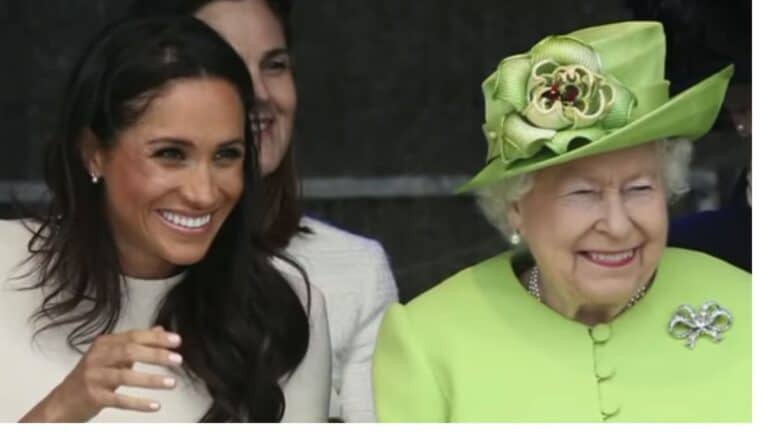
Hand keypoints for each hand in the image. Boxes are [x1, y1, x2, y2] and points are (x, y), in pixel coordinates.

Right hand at [20, 326, 182, 421]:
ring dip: (151, 379)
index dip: (156, 338)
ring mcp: (93, 377)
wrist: (62, 402)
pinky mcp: (92, 396)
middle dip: (156, 355)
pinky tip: (155, 405)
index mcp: (104, 344)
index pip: (133, 336)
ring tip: (172, 383)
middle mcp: (97, 357)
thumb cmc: (92, 377)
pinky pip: (118, 400)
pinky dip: (138, 403)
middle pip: (129, 351)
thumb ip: (135, 343)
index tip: (177, 341)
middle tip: (177, 360)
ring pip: (125, 376)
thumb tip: (160, 330)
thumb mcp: (112, 356)